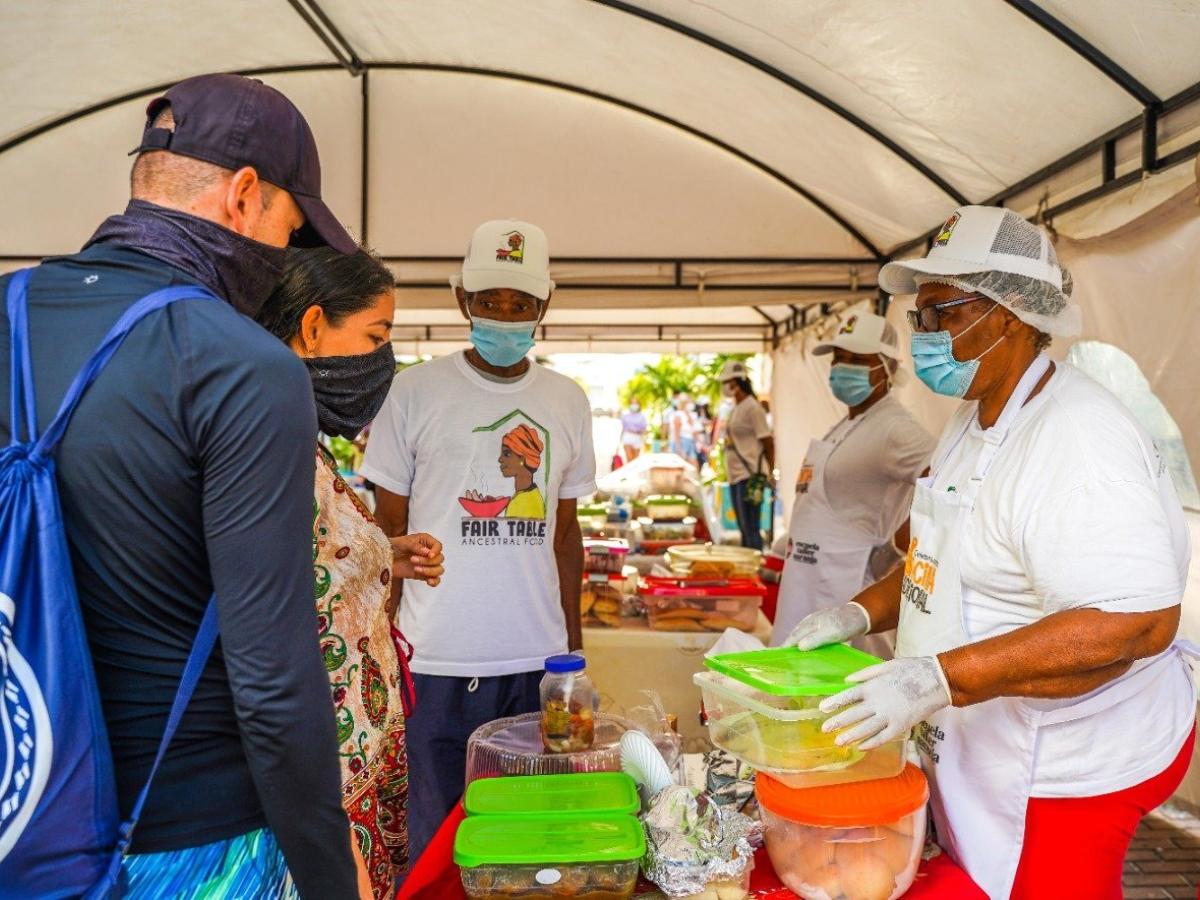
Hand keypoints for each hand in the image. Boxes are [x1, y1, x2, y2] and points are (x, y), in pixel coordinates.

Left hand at [391, 533, 444, 586]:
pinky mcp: (423, 575)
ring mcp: (426, 565)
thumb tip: (428, 553)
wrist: (382, 560)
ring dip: (430, 571)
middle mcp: (428, 553)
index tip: (429, 555)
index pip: (438, 546)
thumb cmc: (392, 547)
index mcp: (425, 542)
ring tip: (416, 569)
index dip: (436, 551)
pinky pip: (435, 580)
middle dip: (428, 561)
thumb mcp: (403, 543)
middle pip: (439, 559)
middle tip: (412, 560)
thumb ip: (416, 546)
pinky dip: (434, 581)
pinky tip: (428, 582)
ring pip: (439, 569)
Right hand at [782, 602, 870, 649]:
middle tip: (781, 659)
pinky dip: (804, 643)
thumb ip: (815, 639)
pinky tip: (806, 650)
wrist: (860, 616)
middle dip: (788, 646)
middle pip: (795, 635)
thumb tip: (799, 647)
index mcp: (810, 623)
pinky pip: (808, 636)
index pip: (793, 637)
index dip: (785, 647)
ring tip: (791, 657)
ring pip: (801, 635)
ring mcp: (815, 623)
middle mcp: (809, 622)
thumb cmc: (846, 625)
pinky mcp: (821, 627)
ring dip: (795, 645)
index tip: (776, 657)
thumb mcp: (832, 633)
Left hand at [818, 656, 951, 749]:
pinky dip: (871, 743)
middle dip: (837, 723)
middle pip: (853, 715)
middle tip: (824, 729)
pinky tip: (862, 747)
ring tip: (838, 742)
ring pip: (865, 729)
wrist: (936, 680)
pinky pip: (883, 737)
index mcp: (872, 686)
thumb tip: (847, 680)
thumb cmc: (910, 670)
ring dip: (851, 736)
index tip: (822, 708)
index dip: (834, 703)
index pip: (848, 696)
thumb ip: (865, 674)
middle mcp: (878, 702)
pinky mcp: (901, 725)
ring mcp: (889, 715)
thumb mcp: (885, 665)